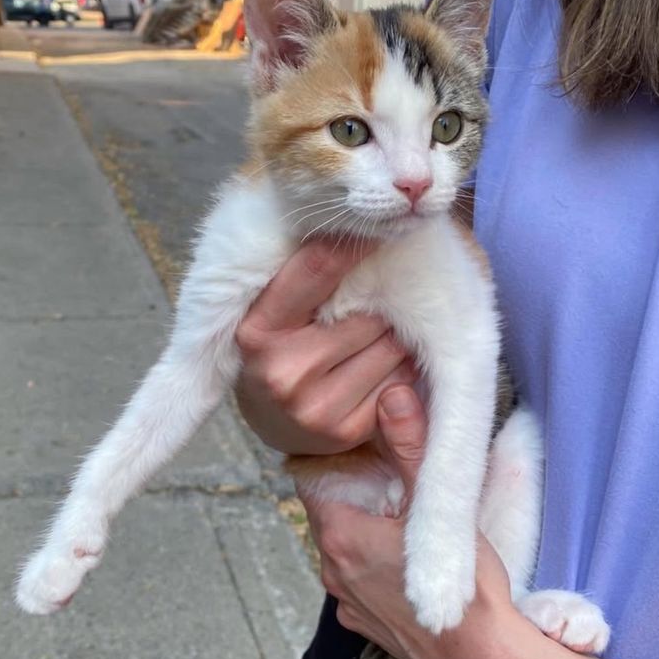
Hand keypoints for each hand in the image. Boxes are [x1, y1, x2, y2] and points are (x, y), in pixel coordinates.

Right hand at [234, 241, 416, 454]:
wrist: (272, 421)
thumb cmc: (278, 348)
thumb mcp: (271, 311)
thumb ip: (303, 276)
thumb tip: (358, 228)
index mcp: (257, 331)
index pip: (317, 269)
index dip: (352, 245)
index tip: (375, 233)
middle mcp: (283, 372)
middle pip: (366, 313)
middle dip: (375, 305)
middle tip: (366, 306)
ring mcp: (316, 407)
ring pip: (390, 345)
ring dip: (391, 335)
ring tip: (370, 338)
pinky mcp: (347, 430)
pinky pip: (400, 380)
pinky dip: (399, 368)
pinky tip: (376, 367)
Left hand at [301, 384, 537, 658]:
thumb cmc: (464, 585)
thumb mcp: (437, 505)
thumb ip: (411, 446)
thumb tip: (393, 395)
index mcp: (340, 535)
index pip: (311, 478)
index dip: (333, 455)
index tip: (359, 440)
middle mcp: (333, 570)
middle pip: (329, 510)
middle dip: (353, 487)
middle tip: (387, 467)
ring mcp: (348, 602)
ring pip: (344, 544)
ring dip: (364, 524)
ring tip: (399, 508)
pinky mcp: (367, 625)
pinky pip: (359, 579)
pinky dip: (373, 562)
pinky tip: (405, 554)